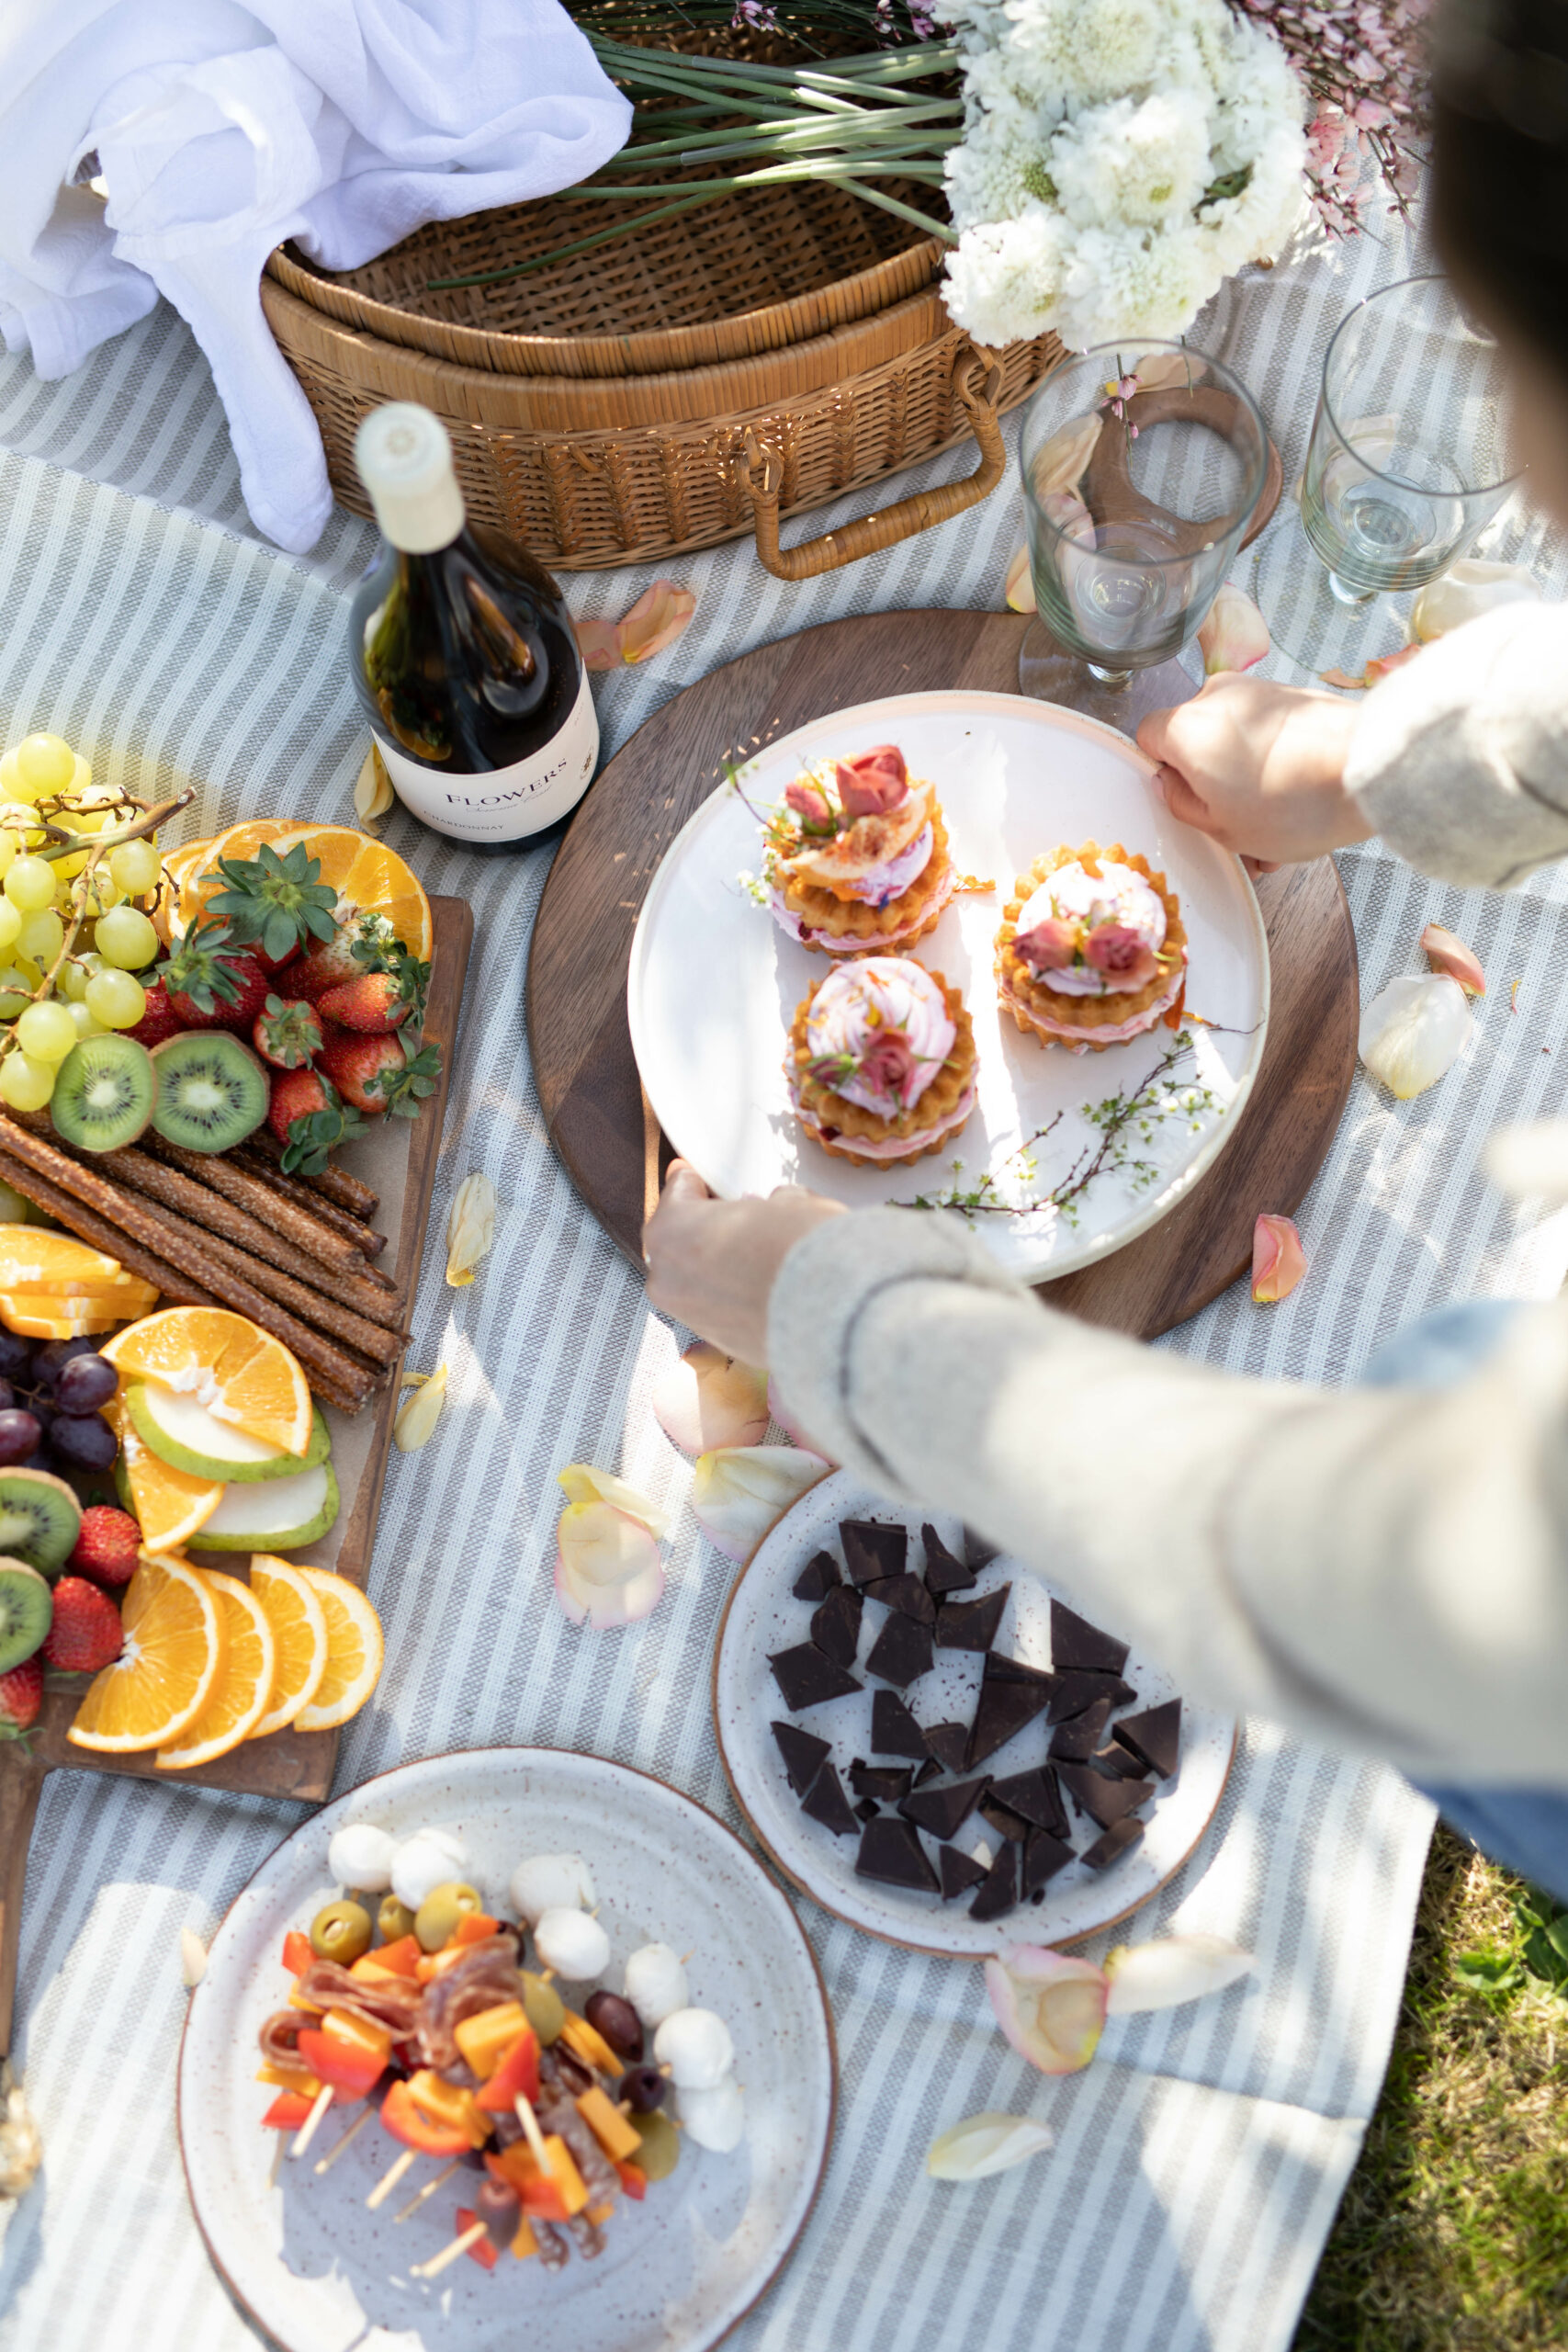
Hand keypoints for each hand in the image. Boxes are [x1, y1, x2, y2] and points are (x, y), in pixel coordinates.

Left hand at [643, 1161, 845, 1366]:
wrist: (832, 1312)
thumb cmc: (800, 1245)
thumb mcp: (788, 1203)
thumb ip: (769, 1205)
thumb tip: (776, 1209)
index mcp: (671, 1231)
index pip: (677, 1193)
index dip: (693, 1182)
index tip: (696, 1175)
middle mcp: (668, 1278)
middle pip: (682, 1242)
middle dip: (706, 1228)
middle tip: (738, 1217)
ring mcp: (692, 1317)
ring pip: (701, 1281)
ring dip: (722, 1266)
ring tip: (759, 1255)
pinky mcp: (722, 1345)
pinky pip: (723, 1310)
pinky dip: (739, 1298)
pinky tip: (768, 1288)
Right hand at [1137, 674, 1371, 866]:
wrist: (1367, 770)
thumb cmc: (1293, 804)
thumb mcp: (1221, 828)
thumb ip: (1181, 805)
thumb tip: (1170, 786)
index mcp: (1187, 727)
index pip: (1147, 738)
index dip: (1161, 774)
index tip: (1183, 801)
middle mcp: (1217, 696)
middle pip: (1194, 740)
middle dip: (1210, 784)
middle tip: (1232, 827)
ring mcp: (1259, 692)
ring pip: (1233, 741)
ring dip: (1245, 782)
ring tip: (1273, 829)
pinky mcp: (1293, 697)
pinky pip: (1265, 735)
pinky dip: (1272, 766)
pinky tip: (1295, 807)